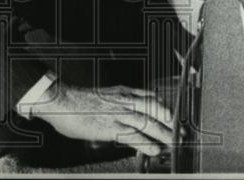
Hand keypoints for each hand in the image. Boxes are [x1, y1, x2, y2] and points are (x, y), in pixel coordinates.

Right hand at [31, 83, 174, 156]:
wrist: (62, 100)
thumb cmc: (77, 101)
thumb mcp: (102, 97)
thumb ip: (115, 103)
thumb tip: (122, 112)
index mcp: (122, 92)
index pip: (149, 98)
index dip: (163, 108)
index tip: (174, 115)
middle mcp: (123, 102)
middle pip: (153, 111)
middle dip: (168, 123)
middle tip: (181, 132)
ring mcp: (118, 115)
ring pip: (147, 124)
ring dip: (162, 134)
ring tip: (173, 144)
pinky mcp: (110, 128)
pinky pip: (133, 137)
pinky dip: (145, 144)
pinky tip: (155, 150)